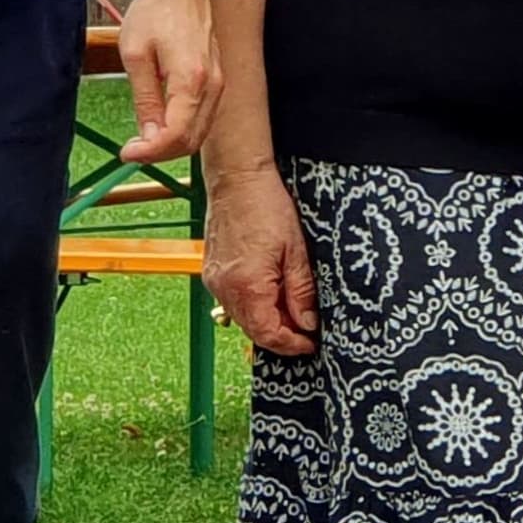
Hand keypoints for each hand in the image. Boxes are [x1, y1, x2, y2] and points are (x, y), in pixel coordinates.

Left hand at [116, 0, 220, 165]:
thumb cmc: (155, 11)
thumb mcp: (135, 54)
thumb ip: (145, 98)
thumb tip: (148, 135)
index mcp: (191, 78)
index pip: (176, 134)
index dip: (151, 152)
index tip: (127, 153)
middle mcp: (212, 84)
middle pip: (191, 140)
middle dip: (160, 152)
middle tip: (131, 148)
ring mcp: (218, 83)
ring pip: (199, 133)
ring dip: (171, 143)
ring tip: (142, 136)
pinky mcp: (216, 80)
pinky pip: (203, 117)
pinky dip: (182, 128)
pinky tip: (160, 121)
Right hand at [203, 157, 317, 355]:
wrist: (237, 178)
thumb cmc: (266, 205)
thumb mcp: (297, 251)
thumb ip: (301, 291)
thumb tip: (307, 323)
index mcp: (247, 285)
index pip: (268, 334)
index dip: (292, 344)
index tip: (310, 343)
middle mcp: (224, 288)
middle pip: (254, 330)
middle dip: (282, 333)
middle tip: (306, 327)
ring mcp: (214, 281)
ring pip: (243, 318)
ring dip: (267, 319)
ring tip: (291, 305)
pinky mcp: (212, 272)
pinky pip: (233, 300)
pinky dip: (253, 304)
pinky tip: (271, 291)